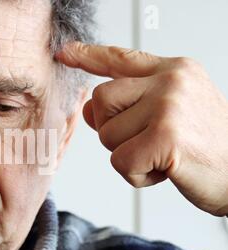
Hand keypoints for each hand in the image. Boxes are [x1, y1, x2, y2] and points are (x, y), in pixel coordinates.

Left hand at [56, 42, 227, 216]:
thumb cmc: (206, 147)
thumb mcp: (171, 114)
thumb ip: (131, 105)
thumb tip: (90, 108)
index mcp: (174, 70)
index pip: (121, 58)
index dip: (88, 55)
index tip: (65, 52)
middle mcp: (171, 80)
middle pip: (101, 100)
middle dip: (115, 130)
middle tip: (149, 142)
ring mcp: (168, 105)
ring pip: (107, 134)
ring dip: (128, 155)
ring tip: (162, 156)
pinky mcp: (165, 135)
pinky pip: (120, 161)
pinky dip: (137, 175)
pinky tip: (165, 171)